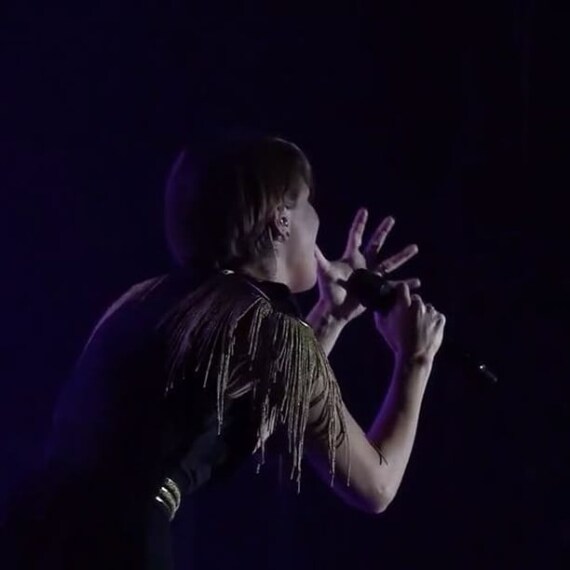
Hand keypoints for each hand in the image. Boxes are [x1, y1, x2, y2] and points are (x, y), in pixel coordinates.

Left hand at [315, 208, 420, 323]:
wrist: (335, 310)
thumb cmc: (328, 291)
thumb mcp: (325, 272)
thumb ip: (319, 258)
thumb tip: (310, 245)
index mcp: (351, 258)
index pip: (356, 236)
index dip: (360, 223)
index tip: (365, 210)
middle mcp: (363, 264)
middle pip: (375, 244)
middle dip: (383, 231)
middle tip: (391, 218)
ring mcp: (372, 276)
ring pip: (390, 262)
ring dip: (402, 255)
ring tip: (414, 247)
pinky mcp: (377, 289)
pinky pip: (395, 285)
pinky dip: (406, 284)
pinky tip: (417, 281)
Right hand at [373, 283, 445, 362]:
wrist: (414, 356)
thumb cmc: (396, 342)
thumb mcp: (382, 327)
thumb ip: (380, 312)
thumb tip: (379, 305)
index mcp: (403, 305)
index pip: (403, 287)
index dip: (401, 291)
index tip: (401, 297)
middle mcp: (418, 306)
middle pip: (416, 298)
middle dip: (413, 306)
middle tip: (409, 319)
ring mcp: (431, 312)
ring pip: (427, 307)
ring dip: (424, 314)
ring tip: (419, 327)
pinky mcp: (440, 319)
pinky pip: (436, 315)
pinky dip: (433, 321)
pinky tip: (427, 330)